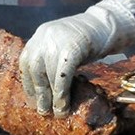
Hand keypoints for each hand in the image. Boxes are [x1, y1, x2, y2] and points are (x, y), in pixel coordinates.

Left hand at [19, 0, 134, 116]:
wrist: (108, 23)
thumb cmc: (88, 39)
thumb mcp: (63, 45)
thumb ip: (52, 60)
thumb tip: (46, 90)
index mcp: (41, 34)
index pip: (26, 61)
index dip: (28, 83)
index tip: (32, 100)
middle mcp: (45, 35)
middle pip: (35, 69)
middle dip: (39, 92)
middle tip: (43, 111)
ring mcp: (58, 40)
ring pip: (48, 74)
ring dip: (52, 96)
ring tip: (57, 112)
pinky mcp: (73, 47)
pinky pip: (63, 75)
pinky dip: (62, 92)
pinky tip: (64, 104)